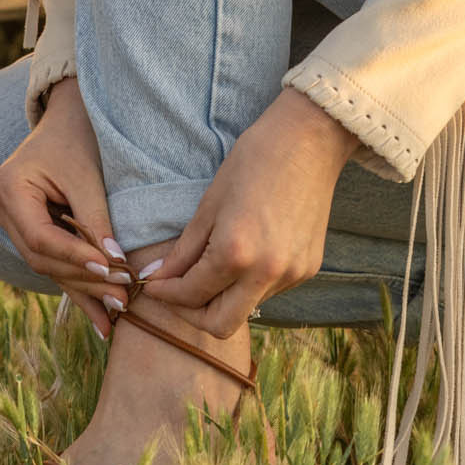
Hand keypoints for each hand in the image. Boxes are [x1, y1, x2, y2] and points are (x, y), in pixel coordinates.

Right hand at [0, 79, 127, 336]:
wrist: (66, 117)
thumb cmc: (77, 138)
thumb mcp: (88, 175)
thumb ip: (96, 219)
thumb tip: (115, 265)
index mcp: (8, 188)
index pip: (41, 237)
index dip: (75, 257)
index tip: (111, 270)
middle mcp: (1, 208)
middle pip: (42, 258)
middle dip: (83, 280)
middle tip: (121, 298)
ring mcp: (10, 221)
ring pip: (47, 266)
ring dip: (83, 290)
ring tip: (115, 312)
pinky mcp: (26, 230)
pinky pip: (52, 261)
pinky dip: (77, 283)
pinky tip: (98, 314)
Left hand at [146, 91, 356, 336]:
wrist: (311, 139)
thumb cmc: (255, 159)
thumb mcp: (210, 202)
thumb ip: (184, 250)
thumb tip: (159, 278)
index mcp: (236, 254)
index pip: (191, 295)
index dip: (166, 294)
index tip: (154, 286)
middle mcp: (267, 273)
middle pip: (221, 325)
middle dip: (193, 314)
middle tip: (179, 292)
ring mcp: (292, 274)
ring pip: (247, 308)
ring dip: (224, 297)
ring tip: (213, 266)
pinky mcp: (309, 268)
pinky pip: (270, 290)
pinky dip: (251, 282)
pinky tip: (247, 253)